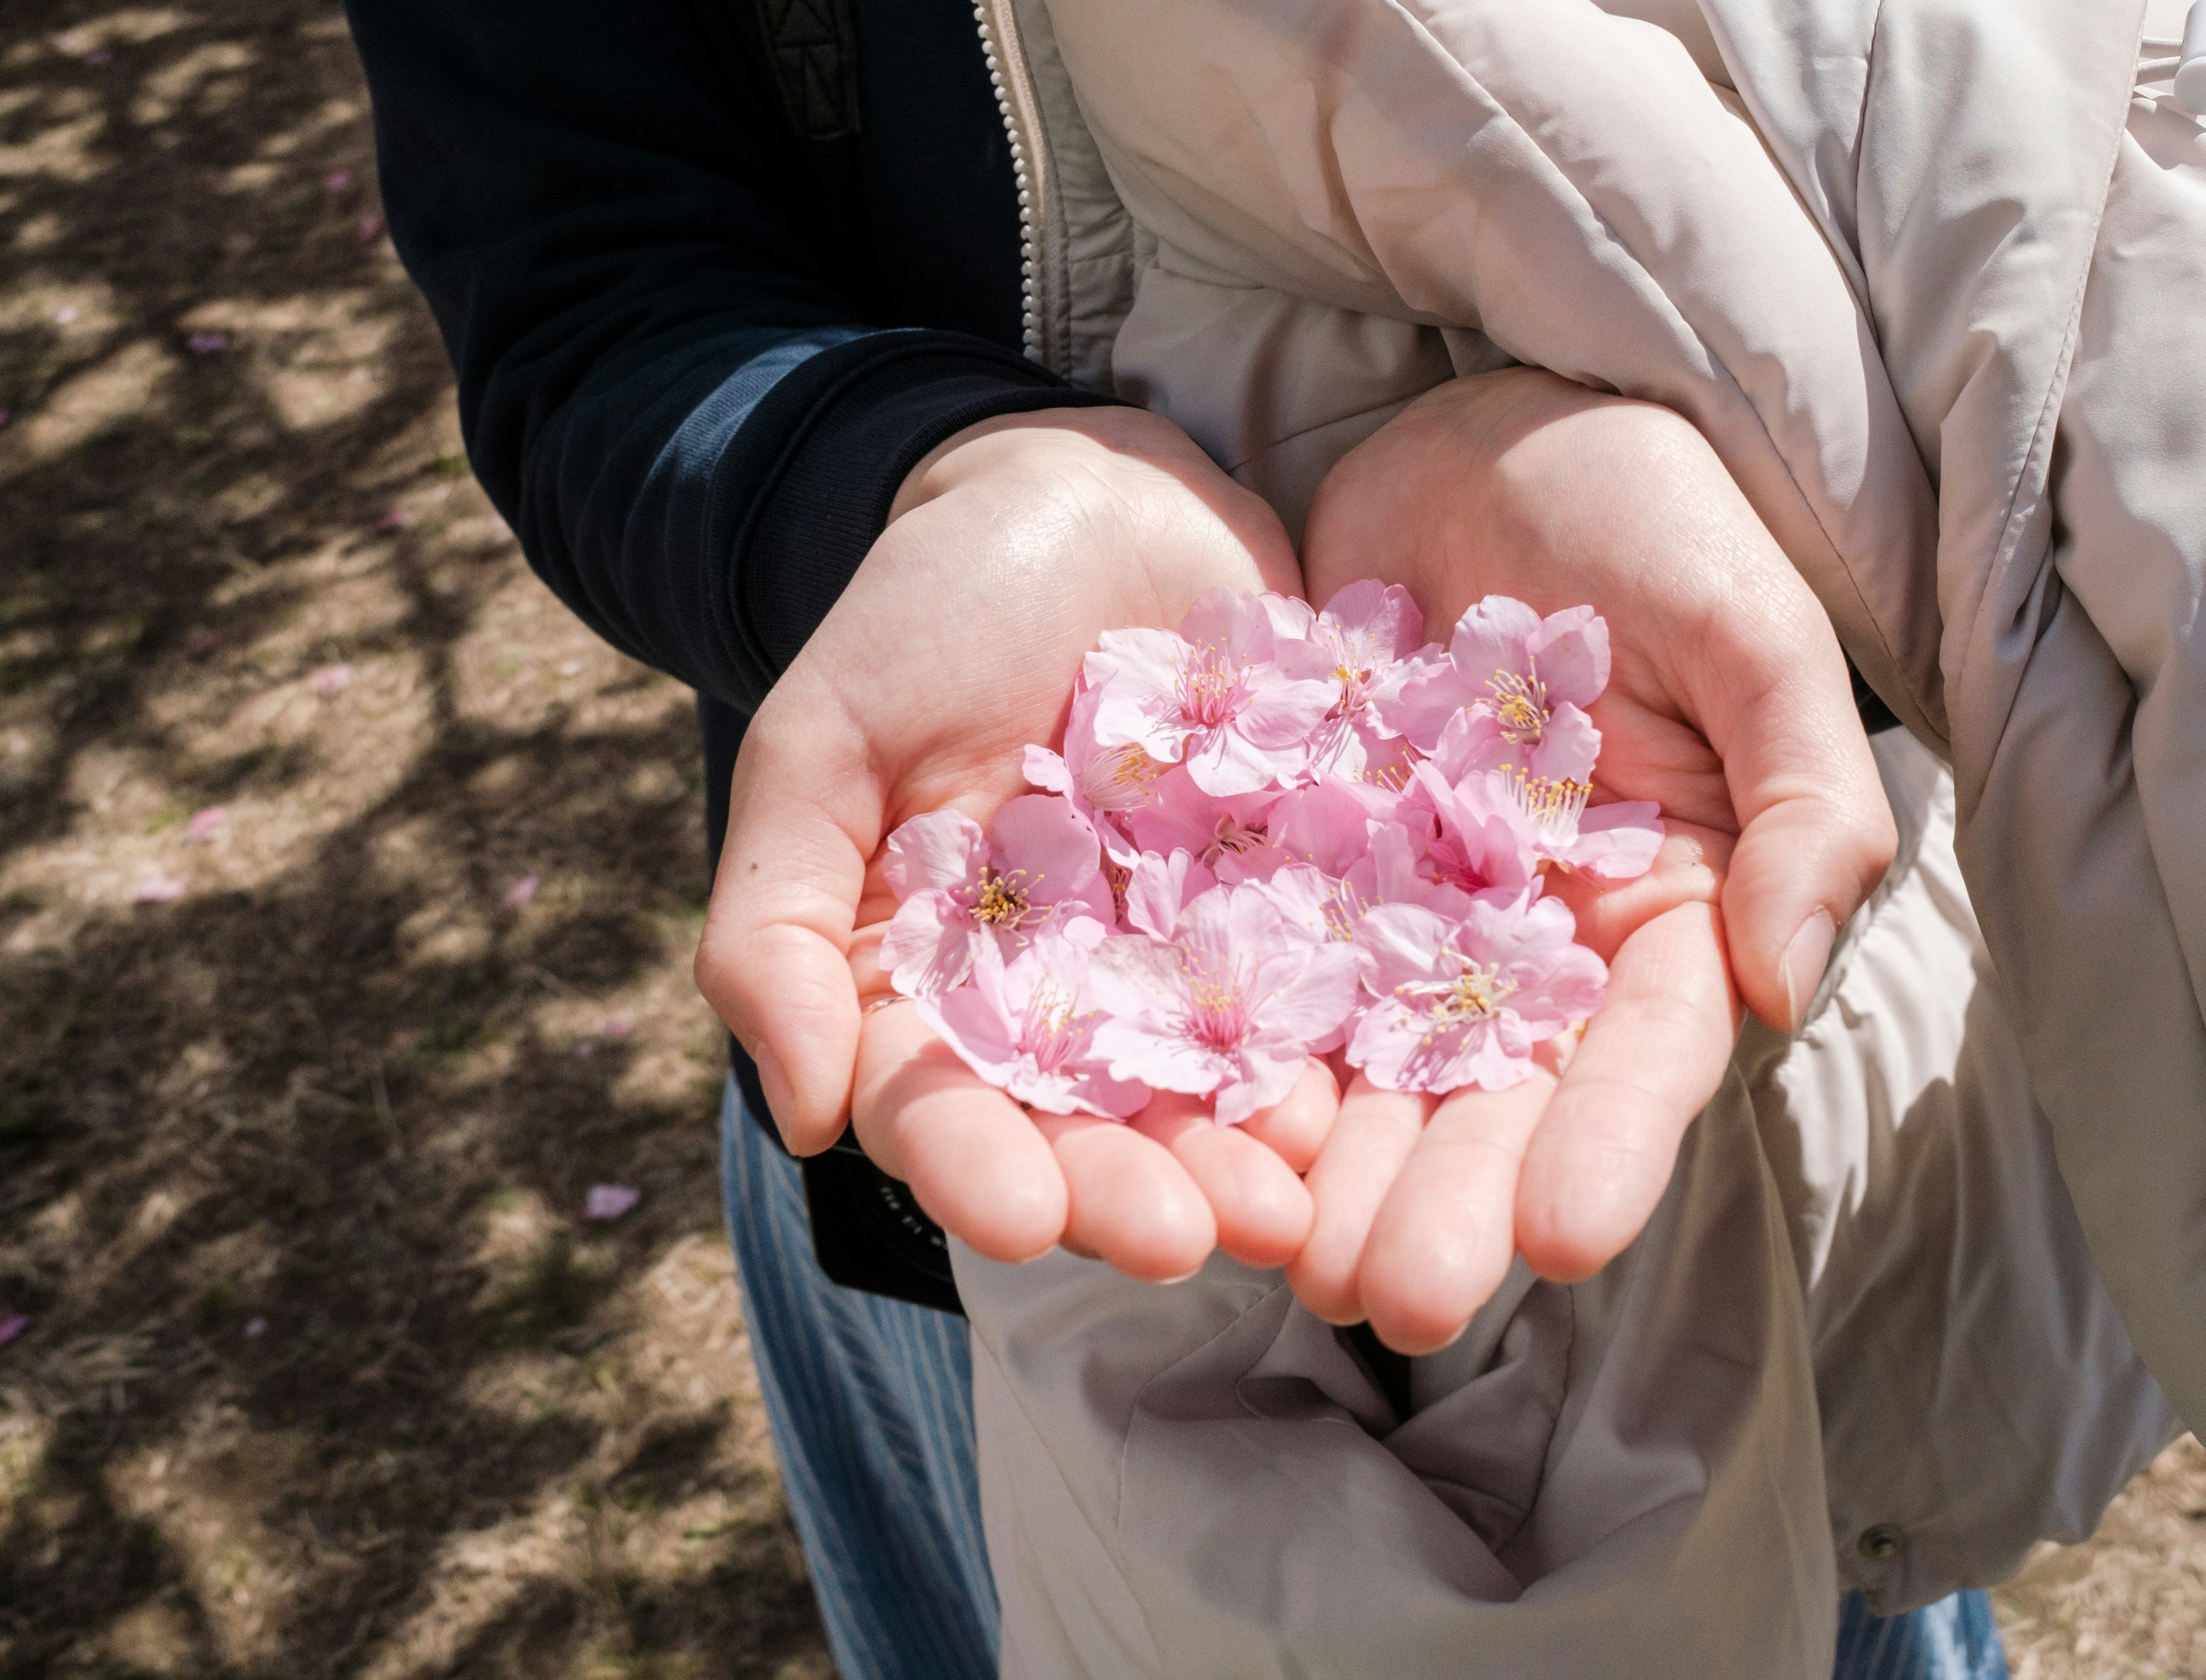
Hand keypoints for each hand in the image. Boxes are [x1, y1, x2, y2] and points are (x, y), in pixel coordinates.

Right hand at [695, 407, 1337, 1282]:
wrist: (1086, 494)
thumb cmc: (928, 608)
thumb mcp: (823, 739)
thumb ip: (780, 922)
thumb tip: (804, 1121)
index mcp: (934, 983)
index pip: (943, 1106)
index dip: (978, 1169)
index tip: (1021, 1219)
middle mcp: (1063, 1000)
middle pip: (1091, 1128)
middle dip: (1136, 1190)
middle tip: (1195, 1242)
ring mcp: (1185, 959)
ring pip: (1214, 1088)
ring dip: (1251, 1159)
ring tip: (1298, 1210)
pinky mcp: (1294, 904)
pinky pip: (1324, 993)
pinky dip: (1347, 1051)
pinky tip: (1378, 1093)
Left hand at [1293, 367, 1895, 1351]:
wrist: (1481, 421)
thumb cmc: (1647, 509)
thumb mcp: (1752, 630)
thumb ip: (1802, 802)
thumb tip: (1780, 980)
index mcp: (1663, 905)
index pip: (1644, 1051)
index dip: (1611, 1144)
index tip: (1566, 1238)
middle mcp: (1535, 941)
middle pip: (1497, 1096)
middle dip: (1451, 1199)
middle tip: (1397, 1301)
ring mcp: (1412, 914)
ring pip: (1374, 1068)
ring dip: (1338, 1172)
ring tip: (1294, 1264)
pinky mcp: (1302, 870)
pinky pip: (1265, 978)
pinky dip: (1238, 1058)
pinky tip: (1200, 1134)